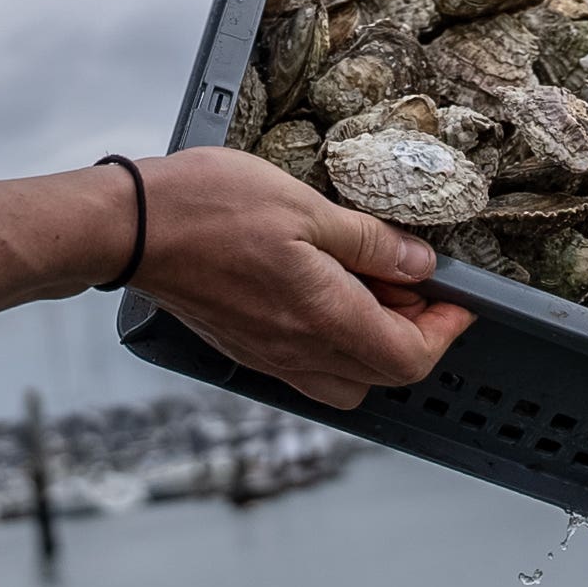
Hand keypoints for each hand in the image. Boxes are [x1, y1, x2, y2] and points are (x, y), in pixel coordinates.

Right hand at [129, 146, 473, 408]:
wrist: (131, 228)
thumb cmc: (210, 209)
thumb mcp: (307, 207)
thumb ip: (370, 242)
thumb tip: (419, 264)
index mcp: (323, 318)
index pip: (409, 357)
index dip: (445, 331)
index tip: (456, 299)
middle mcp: (298, 351)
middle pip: (383, 375)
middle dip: (415, 336)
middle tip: (416, 283)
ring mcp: (269, 356)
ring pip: (346, 379)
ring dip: (373, 343)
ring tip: (373, 286)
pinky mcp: (246, 347)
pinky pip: (309, 367)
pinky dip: (336, 341)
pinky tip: (328, 291)